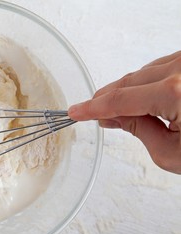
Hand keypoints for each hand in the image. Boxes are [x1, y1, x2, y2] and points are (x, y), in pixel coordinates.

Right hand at [68, 51, 180, 173]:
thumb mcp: (173, 153)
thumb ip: (138, 130)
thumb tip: (114, 116)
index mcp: (176, 92)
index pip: (119, 100)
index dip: (92, 107)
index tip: (76, 111)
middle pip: (129, 82)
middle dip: (107, 99)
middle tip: (94, 114)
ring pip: (143, 73)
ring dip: (126, 91)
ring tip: (118, 111)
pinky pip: (161, 67)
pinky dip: (145, 82)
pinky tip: (141, 97)